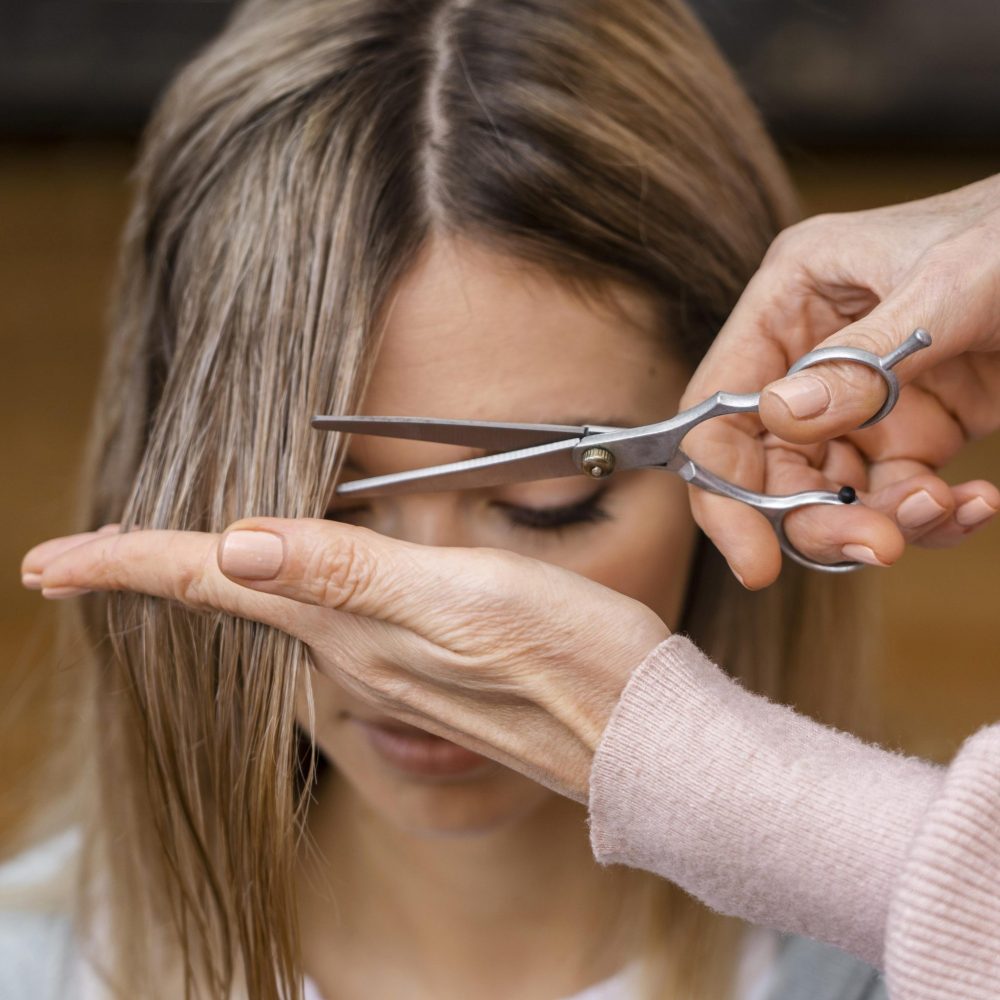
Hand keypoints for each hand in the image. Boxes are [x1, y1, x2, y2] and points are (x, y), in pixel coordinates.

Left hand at [21, 518, 669, 801]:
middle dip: (150, 575)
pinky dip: (273, 600)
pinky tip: (278, 589)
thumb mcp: (467, 602)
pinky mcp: (426, 669)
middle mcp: (355, 653)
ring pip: (266, 618)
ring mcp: (390, 666)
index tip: (48, 561)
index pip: (218, 582)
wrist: (642, 737)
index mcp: (353, 626)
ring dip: (203, 586)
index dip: (130, 564)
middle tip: (81, 557)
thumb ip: (352, 576)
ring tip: (156, 560)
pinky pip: (319, 628)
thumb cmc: (573, 661)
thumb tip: (237, 547)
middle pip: (226, 605)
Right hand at [683, 173, 999, 587]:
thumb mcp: (948, 283)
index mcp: (790, 301)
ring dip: (884, 523)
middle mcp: (812, 357)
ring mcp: (864, 398)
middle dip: (819, 519)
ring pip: (836, 495)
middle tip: (877, 546)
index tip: (754, 560)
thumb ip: (863, 356)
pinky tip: (976, 502)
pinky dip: (935, 517)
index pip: (719, 407)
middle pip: (774, 468)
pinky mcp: (917, 429)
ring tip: (943, 509)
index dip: (722, 488)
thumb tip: (779, 417)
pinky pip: (901, 496)